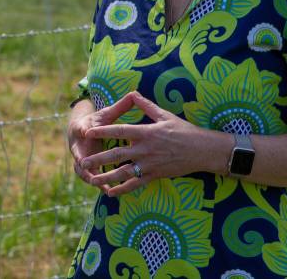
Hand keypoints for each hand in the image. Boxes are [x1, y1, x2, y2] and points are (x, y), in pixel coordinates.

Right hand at [66, 98, 134, 193]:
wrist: (80, 131)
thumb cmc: (96, 122)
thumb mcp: (106, 114)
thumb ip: (120, 107)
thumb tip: (133, 93)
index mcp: (82, 128)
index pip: (82, 128)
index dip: (84, 130)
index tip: (87, 131)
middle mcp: (78, 145)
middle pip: (77, 153)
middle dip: (82, 160)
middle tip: (86, 165)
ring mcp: (79, 158)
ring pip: (81, 169)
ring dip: (89, 176)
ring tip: (99, 184)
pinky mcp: (84, 168)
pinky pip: (90, 177)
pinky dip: (98, 184)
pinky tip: (109, 191)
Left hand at [80, 91, 223, 196]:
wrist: (203, 150)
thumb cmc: (184, 130)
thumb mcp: (164, 115)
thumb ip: (145, 105)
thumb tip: (133, 93)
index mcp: (146, 132)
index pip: (120, 130)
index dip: (103, 131)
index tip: (88, 132)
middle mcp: (145, 149)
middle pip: (117, 154)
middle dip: (99, 158)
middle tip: (83, 162)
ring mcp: (149, 164)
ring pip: (124, 172)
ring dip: (107, 177)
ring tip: (92, 180)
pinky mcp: (155, 175)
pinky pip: (136, 183)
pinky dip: (123, 189)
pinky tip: (111, 193)